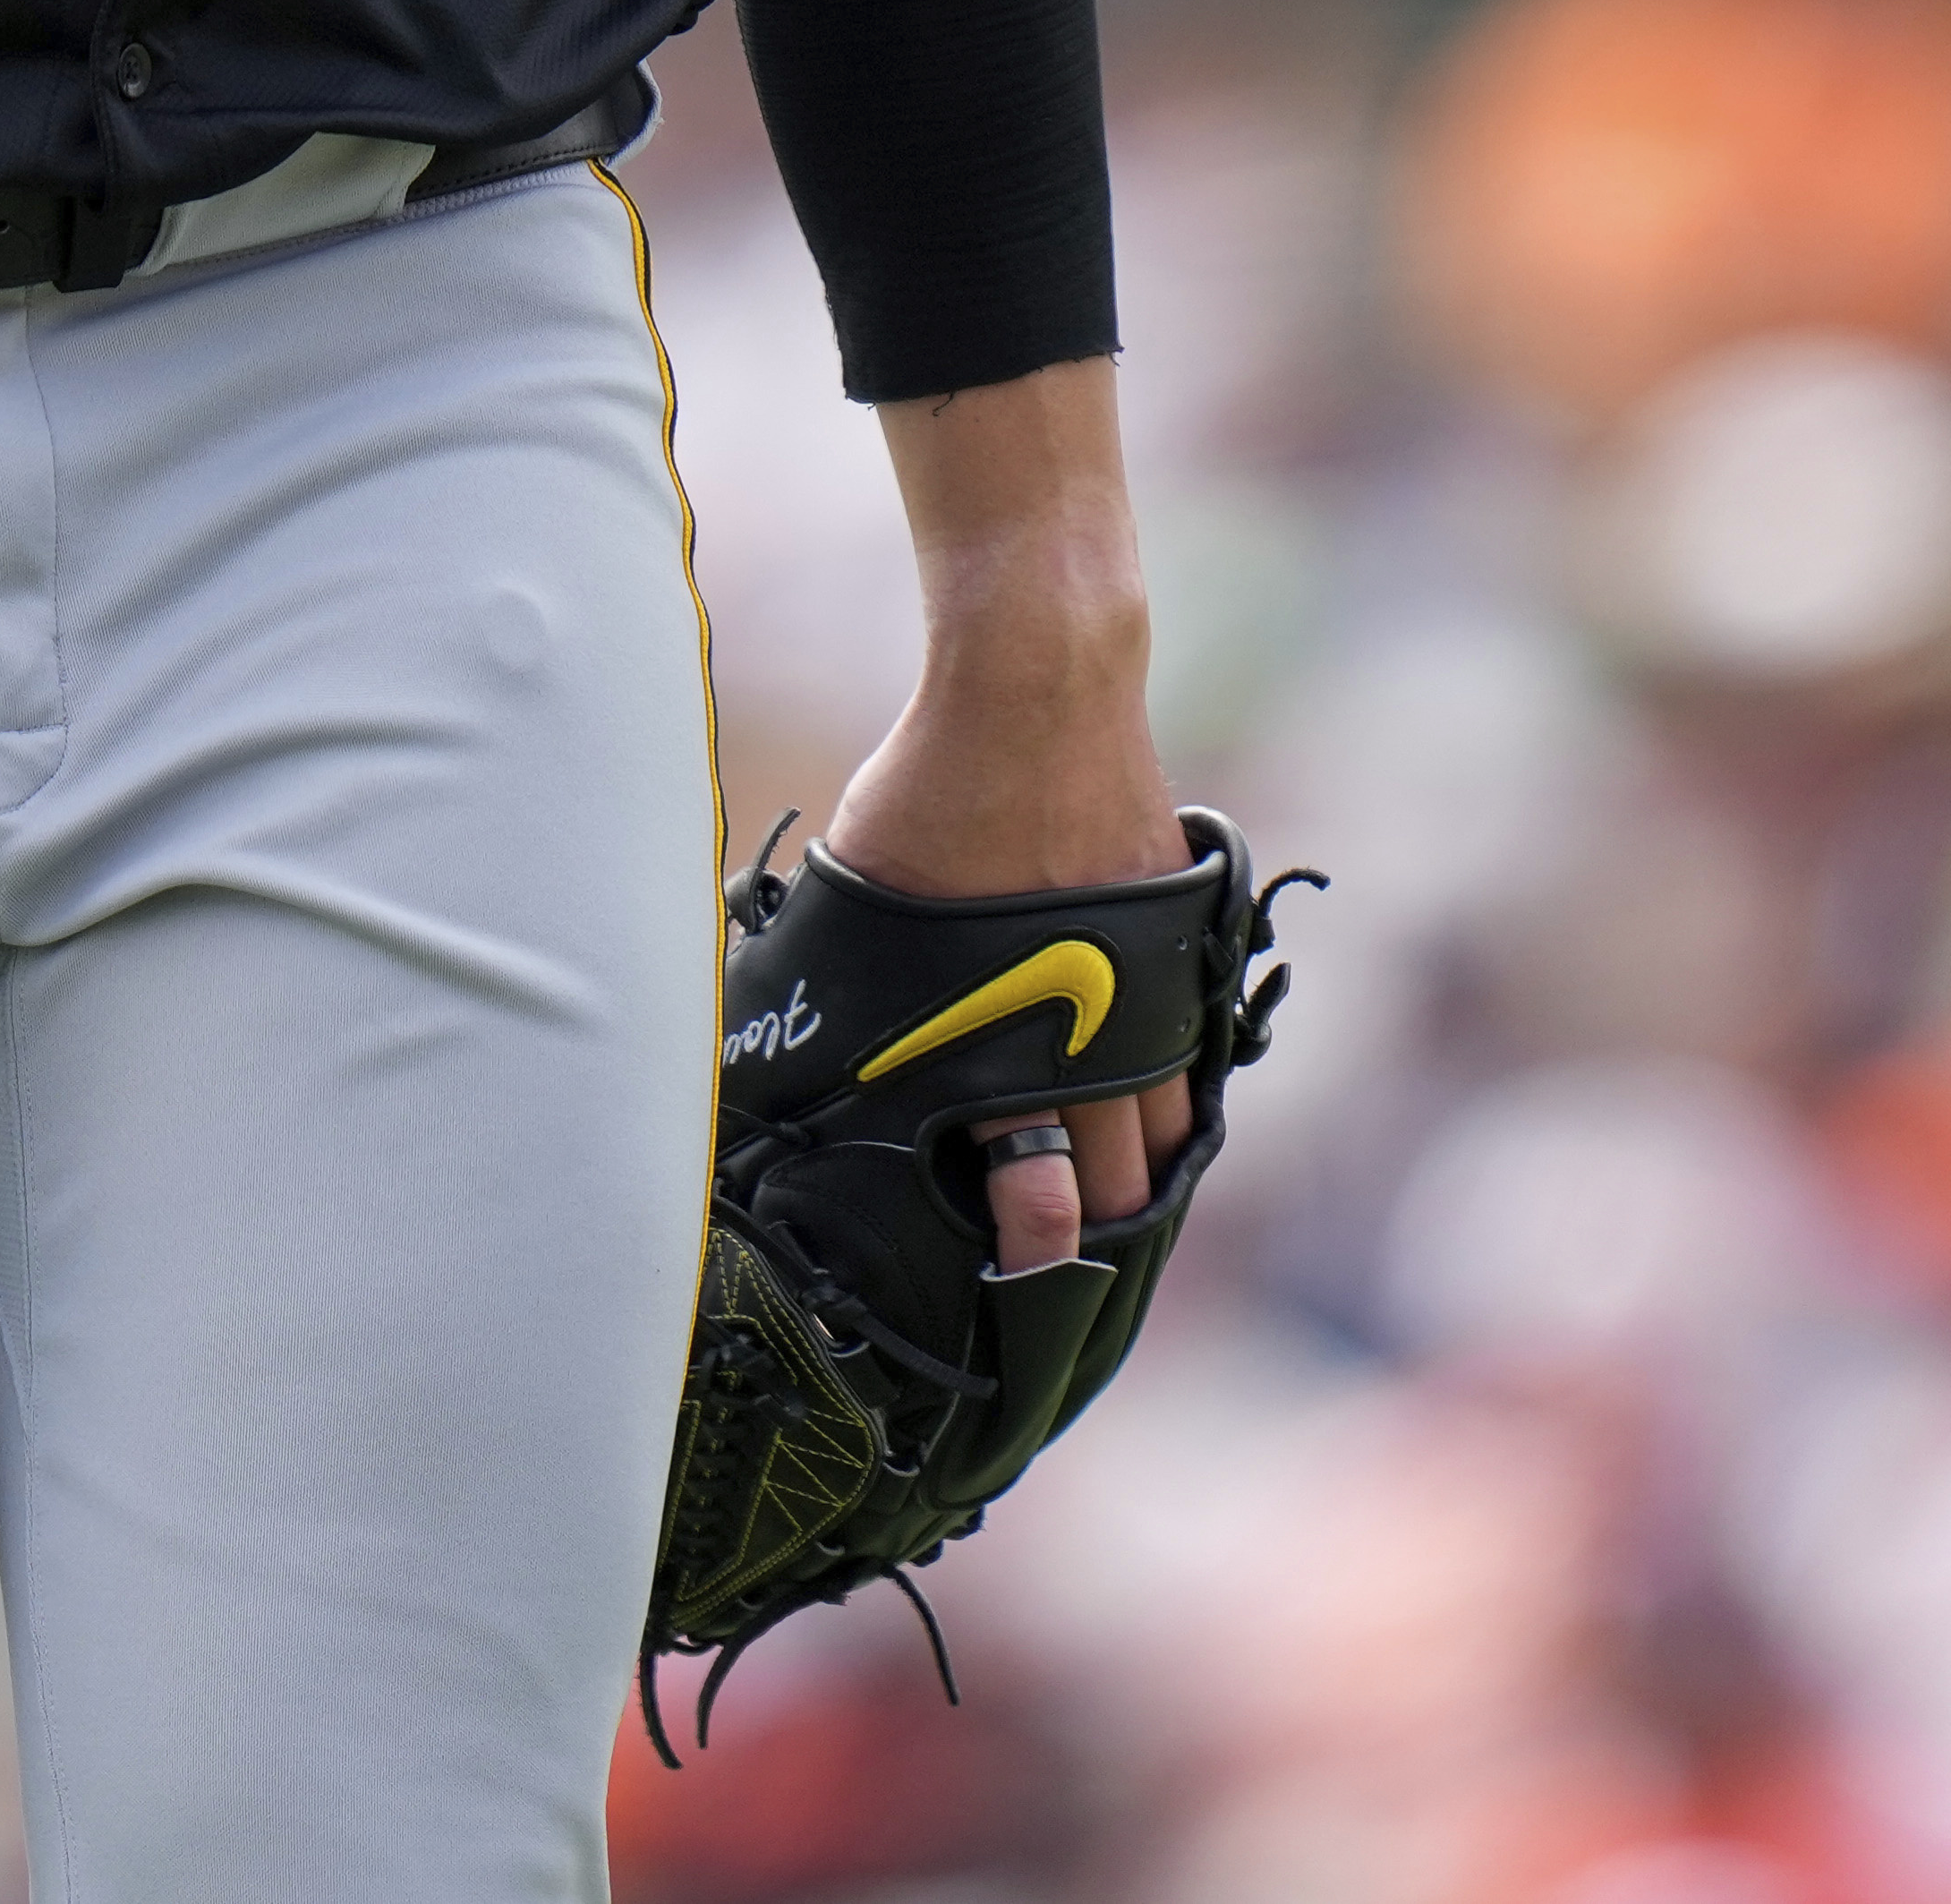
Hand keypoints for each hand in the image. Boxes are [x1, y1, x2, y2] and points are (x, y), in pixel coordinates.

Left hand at [819, 352, 1190, 1277]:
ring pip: (1170, 1120)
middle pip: (1124, 1183)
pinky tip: (1143, 1098)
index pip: (1041, 1195)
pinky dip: (1170, 1080)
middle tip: (1064, 1257)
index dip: (1033, 1246)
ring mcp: (1151, 983)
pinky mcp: (1181, 936)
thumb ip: (842, 990)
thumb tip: (759, 1053)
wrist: (1036, 684)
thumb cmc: (929, 793)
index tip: (1015, 1267)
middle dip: (1096, 1228)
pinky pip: (1191, 1043)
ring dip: (1144, 1162)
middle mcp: (1095, 1029)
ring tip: (1111, 1197)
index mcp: (1009, 1037)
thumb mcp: (858, 902)